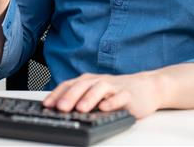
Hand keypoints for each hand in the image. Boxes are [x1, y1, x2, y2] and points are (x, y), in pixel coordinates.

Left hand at [42, 72, 162, 118]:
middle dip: (70, 97)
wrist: (146, 86)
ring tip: (80, 109)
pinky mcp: (129, 95)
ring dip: (89, 98)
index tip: (46, 105)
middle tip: (60, 108)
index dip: (57, 94)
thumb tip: (58, 112)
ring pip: (100, 89)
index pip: (69, 85)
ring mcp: (114, 87)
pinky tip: (105, 107)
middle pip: (82, 86)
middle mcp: (99, 81)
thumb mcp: (95, 93)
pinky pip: (120, 97)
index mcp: (88, 81)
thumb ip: (80, 99)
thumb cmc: (116, 91)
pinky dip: (112, 102)